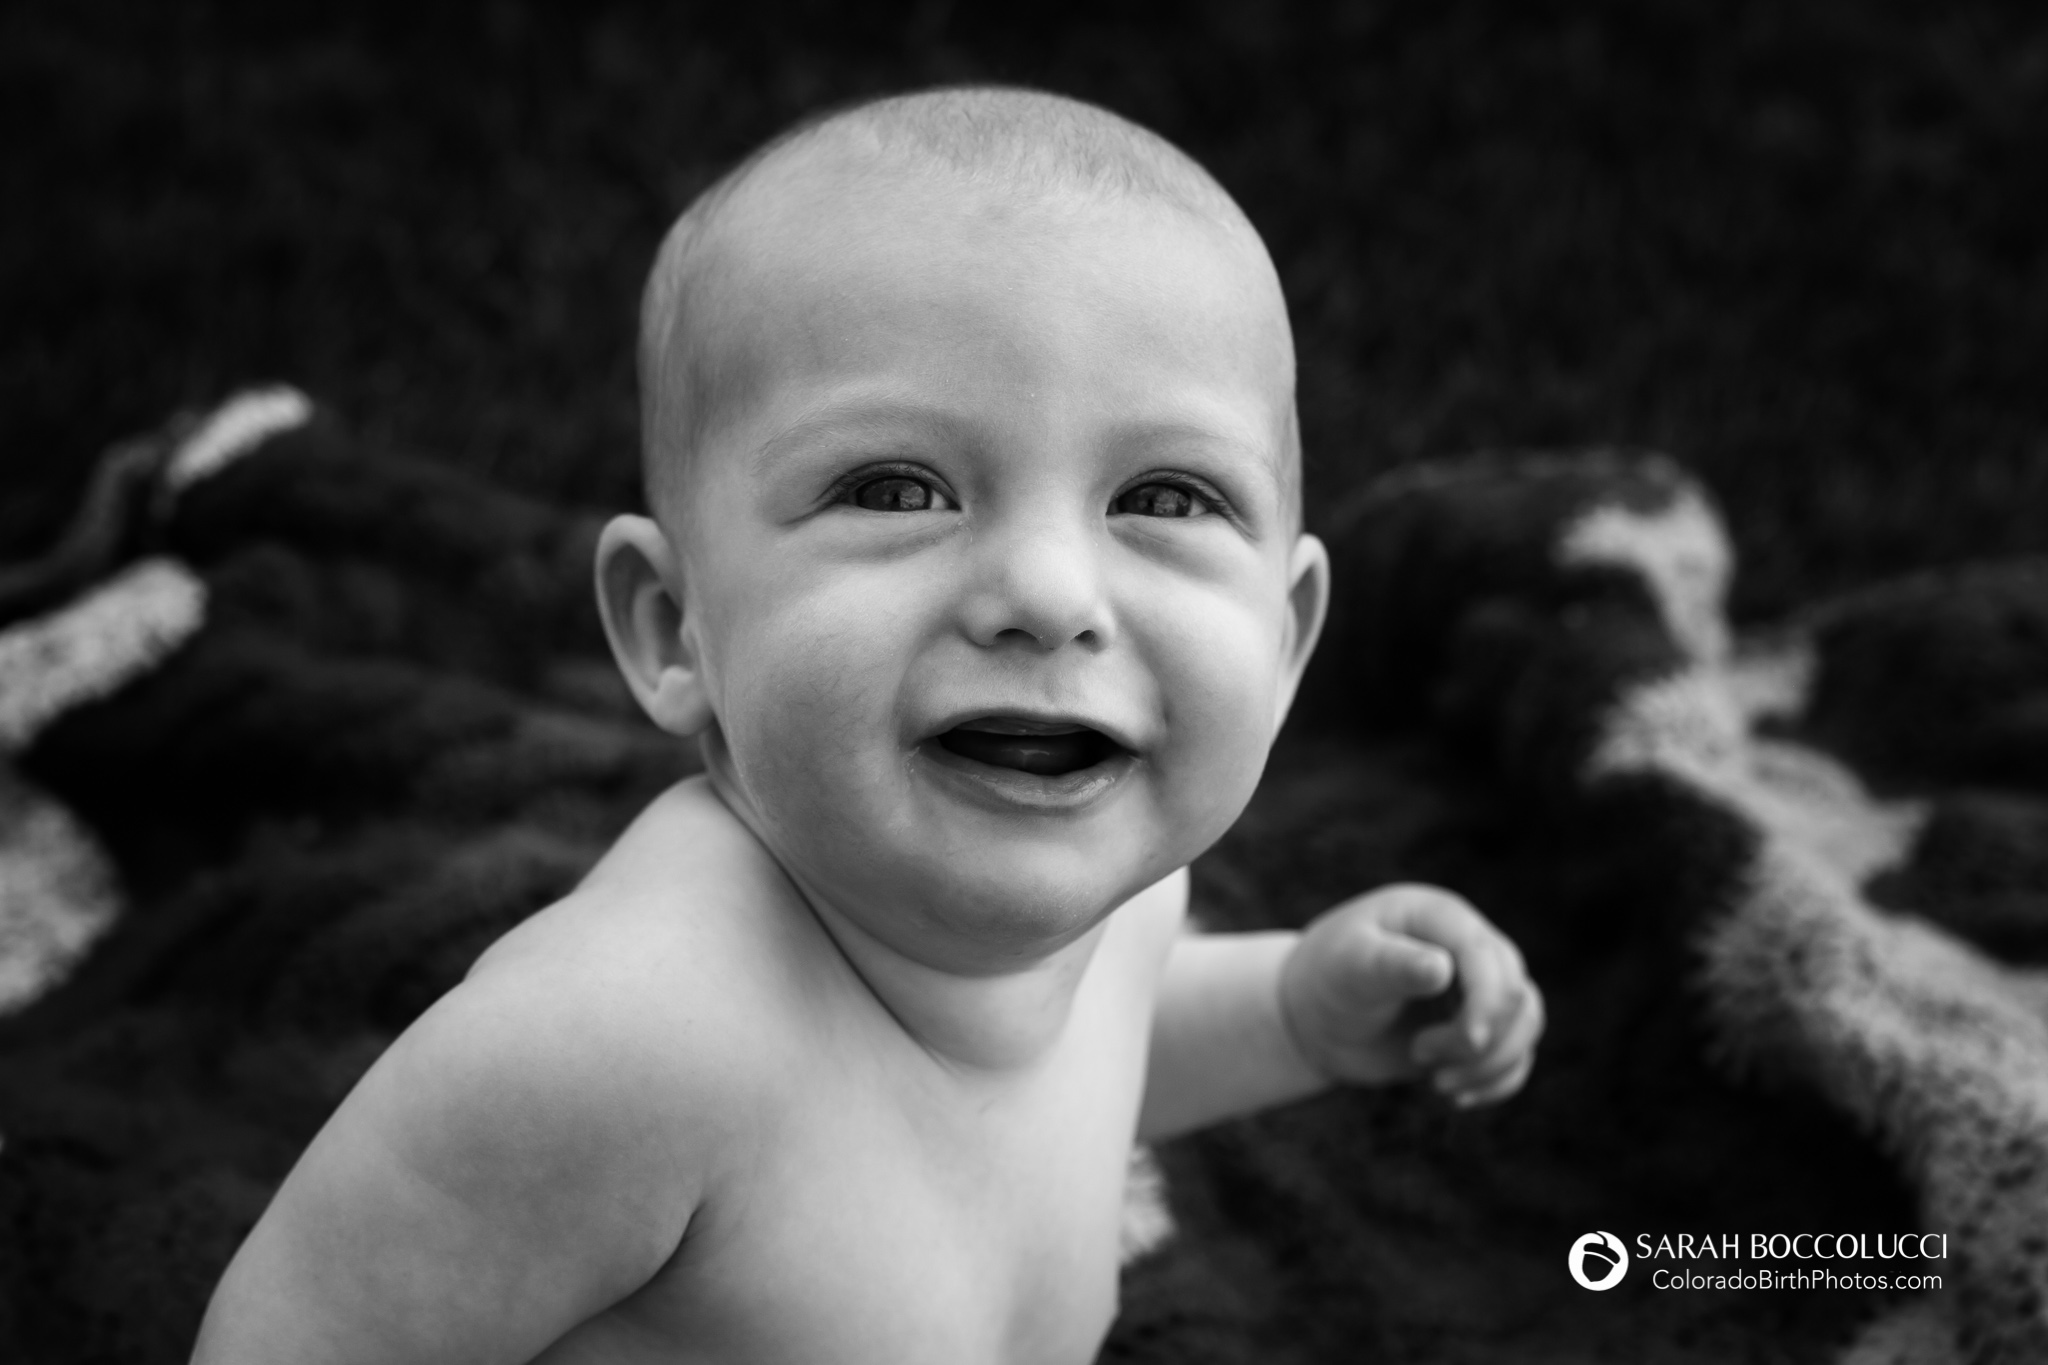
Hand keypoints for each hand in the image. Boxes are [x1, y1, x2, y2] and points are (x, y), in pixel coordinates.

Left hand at [1278, 883, 1542, 1106]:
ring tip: (1437, 1082)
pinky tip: (1457, 1097)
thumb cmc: (1327, 979)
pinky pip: (1517, 1054)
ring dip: (1491, 1065)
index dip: (1488, 1003)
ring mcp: (1479, 987)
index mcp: (1441, 917)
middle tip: (1420, 1056)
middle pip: (1516, 994)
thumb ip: (1392, 964)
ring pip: (1526, 1024)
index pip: (1489, 958)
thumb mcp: (1349, 967)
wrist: (1315, 1016)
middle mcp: (1470, 947)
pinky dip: (1498, 1082)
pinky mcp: (1479, 1025)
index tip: (1469, 1042)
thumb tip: (1442, 967)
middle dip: (1481, 1041)